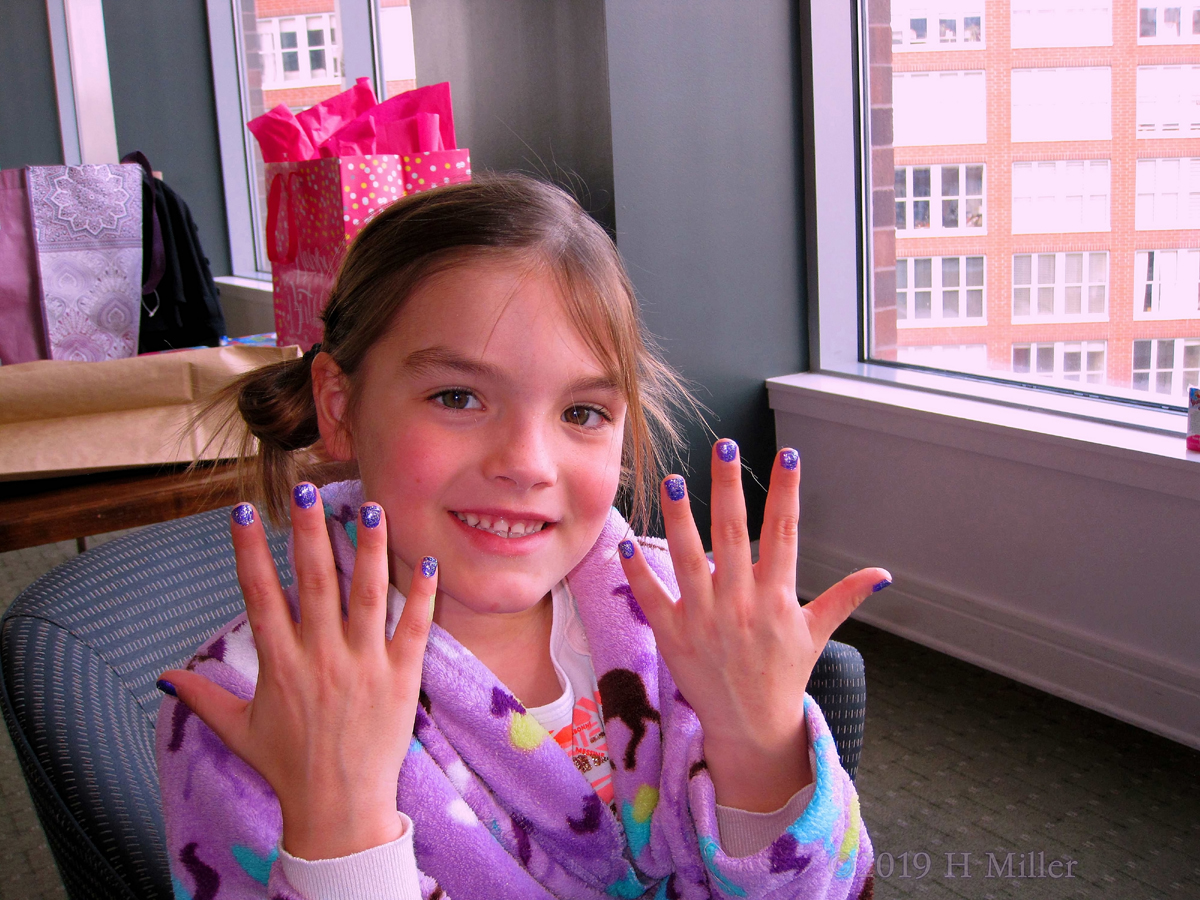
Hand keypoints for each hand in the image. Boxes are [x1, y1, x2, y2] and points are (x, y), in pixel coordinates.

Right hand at [158, 486, 437, 858]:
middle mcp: (320, 656)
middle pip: (314, 581)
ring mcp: (363, 664)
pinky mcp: (401, 678)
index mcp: (279, 663)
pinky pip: (412, 627)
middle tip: (307, 488)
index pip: (259, 594)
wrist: (338, 809)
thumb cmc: (287, 767)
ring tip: (370, 507)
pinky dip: (421, 595)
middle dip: (309, 531)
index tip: (244, 511)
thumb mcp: (238, 730)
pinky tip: (425, 561)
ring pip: (367, 594)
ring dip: (368, 549)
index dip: (250, 550)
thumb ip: (204, 697)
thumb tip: (165, 676)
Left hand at [617, 441, 889, 811]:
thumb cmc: (783, 674)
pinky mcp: (673, 635)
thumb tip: (882, 574)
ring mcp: (705, 619)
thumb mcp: (816, 634)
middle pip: (733, 534)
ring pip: (688, 558)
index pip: (784, 533)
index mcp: (777, 597)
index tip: (788, 456)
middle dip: (729, 488)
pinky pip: (652, 596)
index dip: (787, 493)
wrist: (750, 727)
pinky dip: (638, 570)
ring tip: (673, 480)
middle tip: (724, 447)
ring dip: (680, 518)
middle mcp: (741, 603)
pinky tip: (627, 541)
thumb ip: (844, 598)